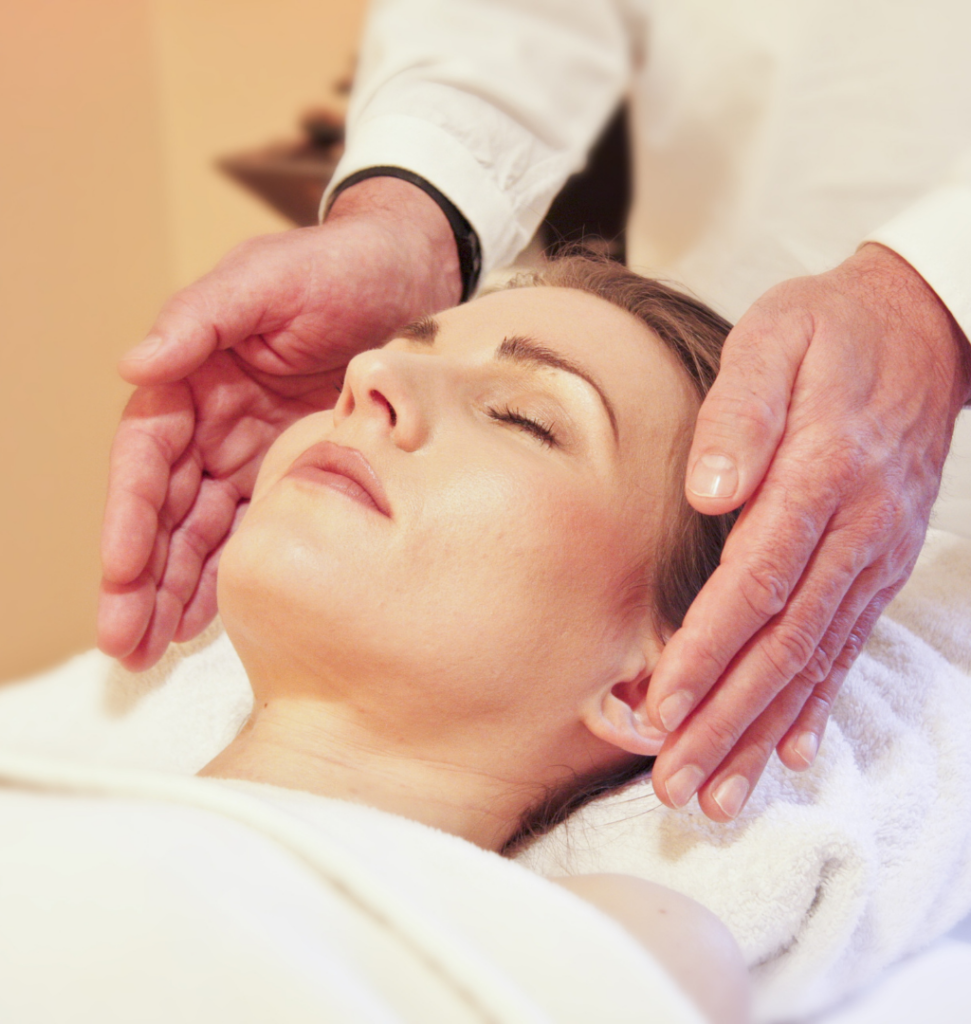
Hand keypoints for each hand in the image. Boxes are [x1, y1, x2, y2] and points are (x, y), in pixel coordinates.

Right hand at [98, 178, 461, 669]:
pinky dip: (230, 575)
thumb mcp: (269, 278)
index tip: (120, 573)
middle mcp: (216, 420)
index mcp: (195, 375)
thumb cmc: (340, 265)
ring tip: (151, 650)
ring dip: (175, 590)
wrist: (416, 273)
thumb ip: (202, 317)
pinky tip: (208, 621)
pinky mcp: (302, 472)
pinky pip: (256, 530)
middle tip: (123, 642)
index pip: (147, 455)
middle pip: (166, 508)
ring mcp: (256, 450)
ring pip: (203, 531)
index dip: (130, 516)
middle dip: (140, 576)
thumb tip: (133, 363)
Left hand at [645, 243, 970, 819]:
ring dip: (762, 731)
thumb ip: (739, 413)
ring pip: (813, 660)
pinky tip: (790, 752)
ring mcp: (874, 554)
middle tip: (677, 787)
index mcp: (820, 474)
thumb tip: (708, 491)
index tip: (661, 707)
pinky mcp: (880, 564)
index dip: (707, 650)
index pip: (755, 580)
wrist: (922, 326)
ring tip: (719, 795)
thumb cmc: (829, 331)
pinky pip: (847, 645)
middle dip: (726, 719)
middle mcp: (855, 530)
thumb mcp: (775, 340)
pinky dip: (816, 703)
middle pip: (782, 642)